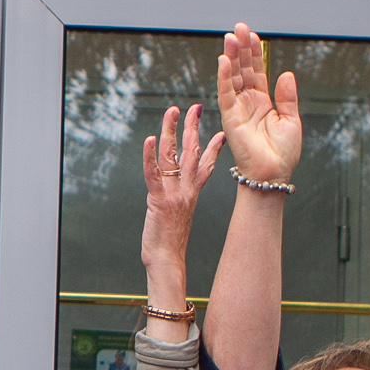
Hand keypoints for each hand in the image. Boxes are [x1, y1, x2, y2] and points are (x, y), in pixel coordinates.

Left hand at [140, 101, 215, 280]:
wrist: (167, 261)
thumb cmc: (170, 243)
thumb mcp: (179, 216)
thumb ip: (179, 201)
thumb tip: (177, 196)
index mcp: (192, 194)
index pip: (206, 165)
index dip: (213, 146)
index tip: (221, 131)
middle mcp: (187, 190)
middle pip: (192, 152)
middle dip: (192, 127)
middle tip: (194, 107)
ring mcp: (175, 194)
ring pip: (174, 156)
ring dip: (172, 131)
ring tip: (172, 111)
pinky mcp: (160, 200)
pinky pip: (154, 174)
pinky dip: (149, 156)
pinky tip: (148, 140)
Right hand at [214, 23, 300, 185]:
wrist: (273, 173)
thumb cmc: (283, 153)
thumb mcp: (292, 120)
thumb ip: (287, 97)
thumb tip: (286, 73)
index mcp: (263, 101)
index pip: (257, 71)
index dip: (255, 53)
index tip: (253, 35)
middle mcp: (248, 102)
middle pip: (243, 69)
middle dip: (241, 49)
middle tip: (239, 28)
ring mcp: (238, 108)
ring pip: (232, 77)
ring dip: (231, 57)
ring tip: (231, 38)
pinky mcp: (230, 117)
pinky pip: (225, 93)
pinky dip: (223, 77)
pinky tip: (224, 60)